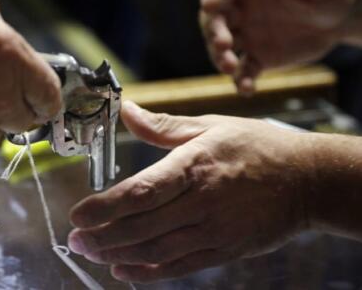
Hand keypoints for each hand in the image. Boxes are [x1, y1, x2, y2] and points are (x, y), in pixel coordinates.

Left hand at [68, 101, 314, 282]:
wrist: (307, 179)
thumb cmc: (257, 146)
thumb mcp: (211, 125)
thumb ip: (164, 125)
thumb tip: (127, 111)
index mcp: (195, 164)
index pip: (141, 191)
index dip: (105, 206)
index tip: (77, 215)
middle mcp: (202, 201)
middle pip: (142, 226)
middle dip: (102, 236)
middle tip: (75, 240)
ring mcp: (215, 230)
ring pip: (157, 249)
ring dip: (118, 254)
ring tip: (91, 254)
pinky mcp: (226, 249)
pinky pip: (181, 266)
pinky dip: (150, 272)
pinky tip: (125, 270)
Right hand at [199, 0, 354, 94]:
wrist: (335, 22)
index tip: (209, 5)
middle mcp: (241, 10)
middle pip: (213, 19)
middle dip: (213, 32)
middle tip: (223, 44)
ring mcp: (246, 36)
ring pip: (220, 48)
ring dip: (219, 58)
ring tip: (229, 67)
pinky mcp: (256, 58)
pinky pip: (243, 71)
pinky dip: (241, 81)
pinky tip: (247, 89)